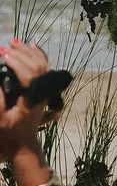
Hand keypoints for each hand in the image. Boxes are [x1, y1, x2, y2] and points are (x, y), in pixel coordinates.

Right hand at [0, 41, 55, 161]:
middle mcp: (41, 92)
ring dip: (28, 52)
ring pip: (42, 64)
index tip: (3, 56)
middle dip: (21, 54)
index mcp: (31, 100)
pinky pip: (45, 67)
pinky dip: (39, 54)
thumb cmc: (8, 132)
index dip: (17, 63)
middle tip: (4, 47)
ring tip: (13, 42)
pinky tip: (31, 45)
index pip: (29, 75)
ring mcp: (44, 90)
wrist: (23, 143)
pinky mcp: (43, 88)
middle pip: (37, 66)